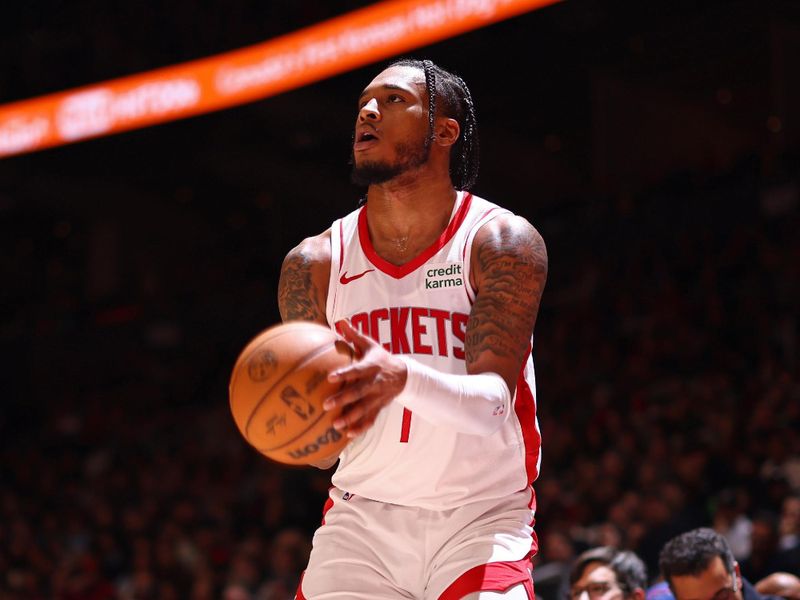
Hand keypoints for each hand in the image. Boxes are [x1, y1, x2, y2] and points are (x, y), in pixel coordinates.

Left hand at [324, 320, 406, 437]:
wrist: (404, 374)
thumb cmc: (381, 358)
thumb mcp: (370, 345)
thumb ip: (354, 335)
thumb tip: (340, 321)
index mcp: (371, 367)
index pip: (356, 370)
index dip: (344, 374)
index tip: (329, 378)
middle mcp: (374, 383)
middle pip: (358, 393)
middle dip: (343, 399)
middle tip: (326, 405)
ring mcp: (378, 397)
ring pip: (364, 409)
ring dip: (351, 418)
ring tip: (336, 425)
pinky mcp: (379, 407)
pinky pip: (371, 419)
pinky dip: (361, 428)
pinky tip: (349, 435)